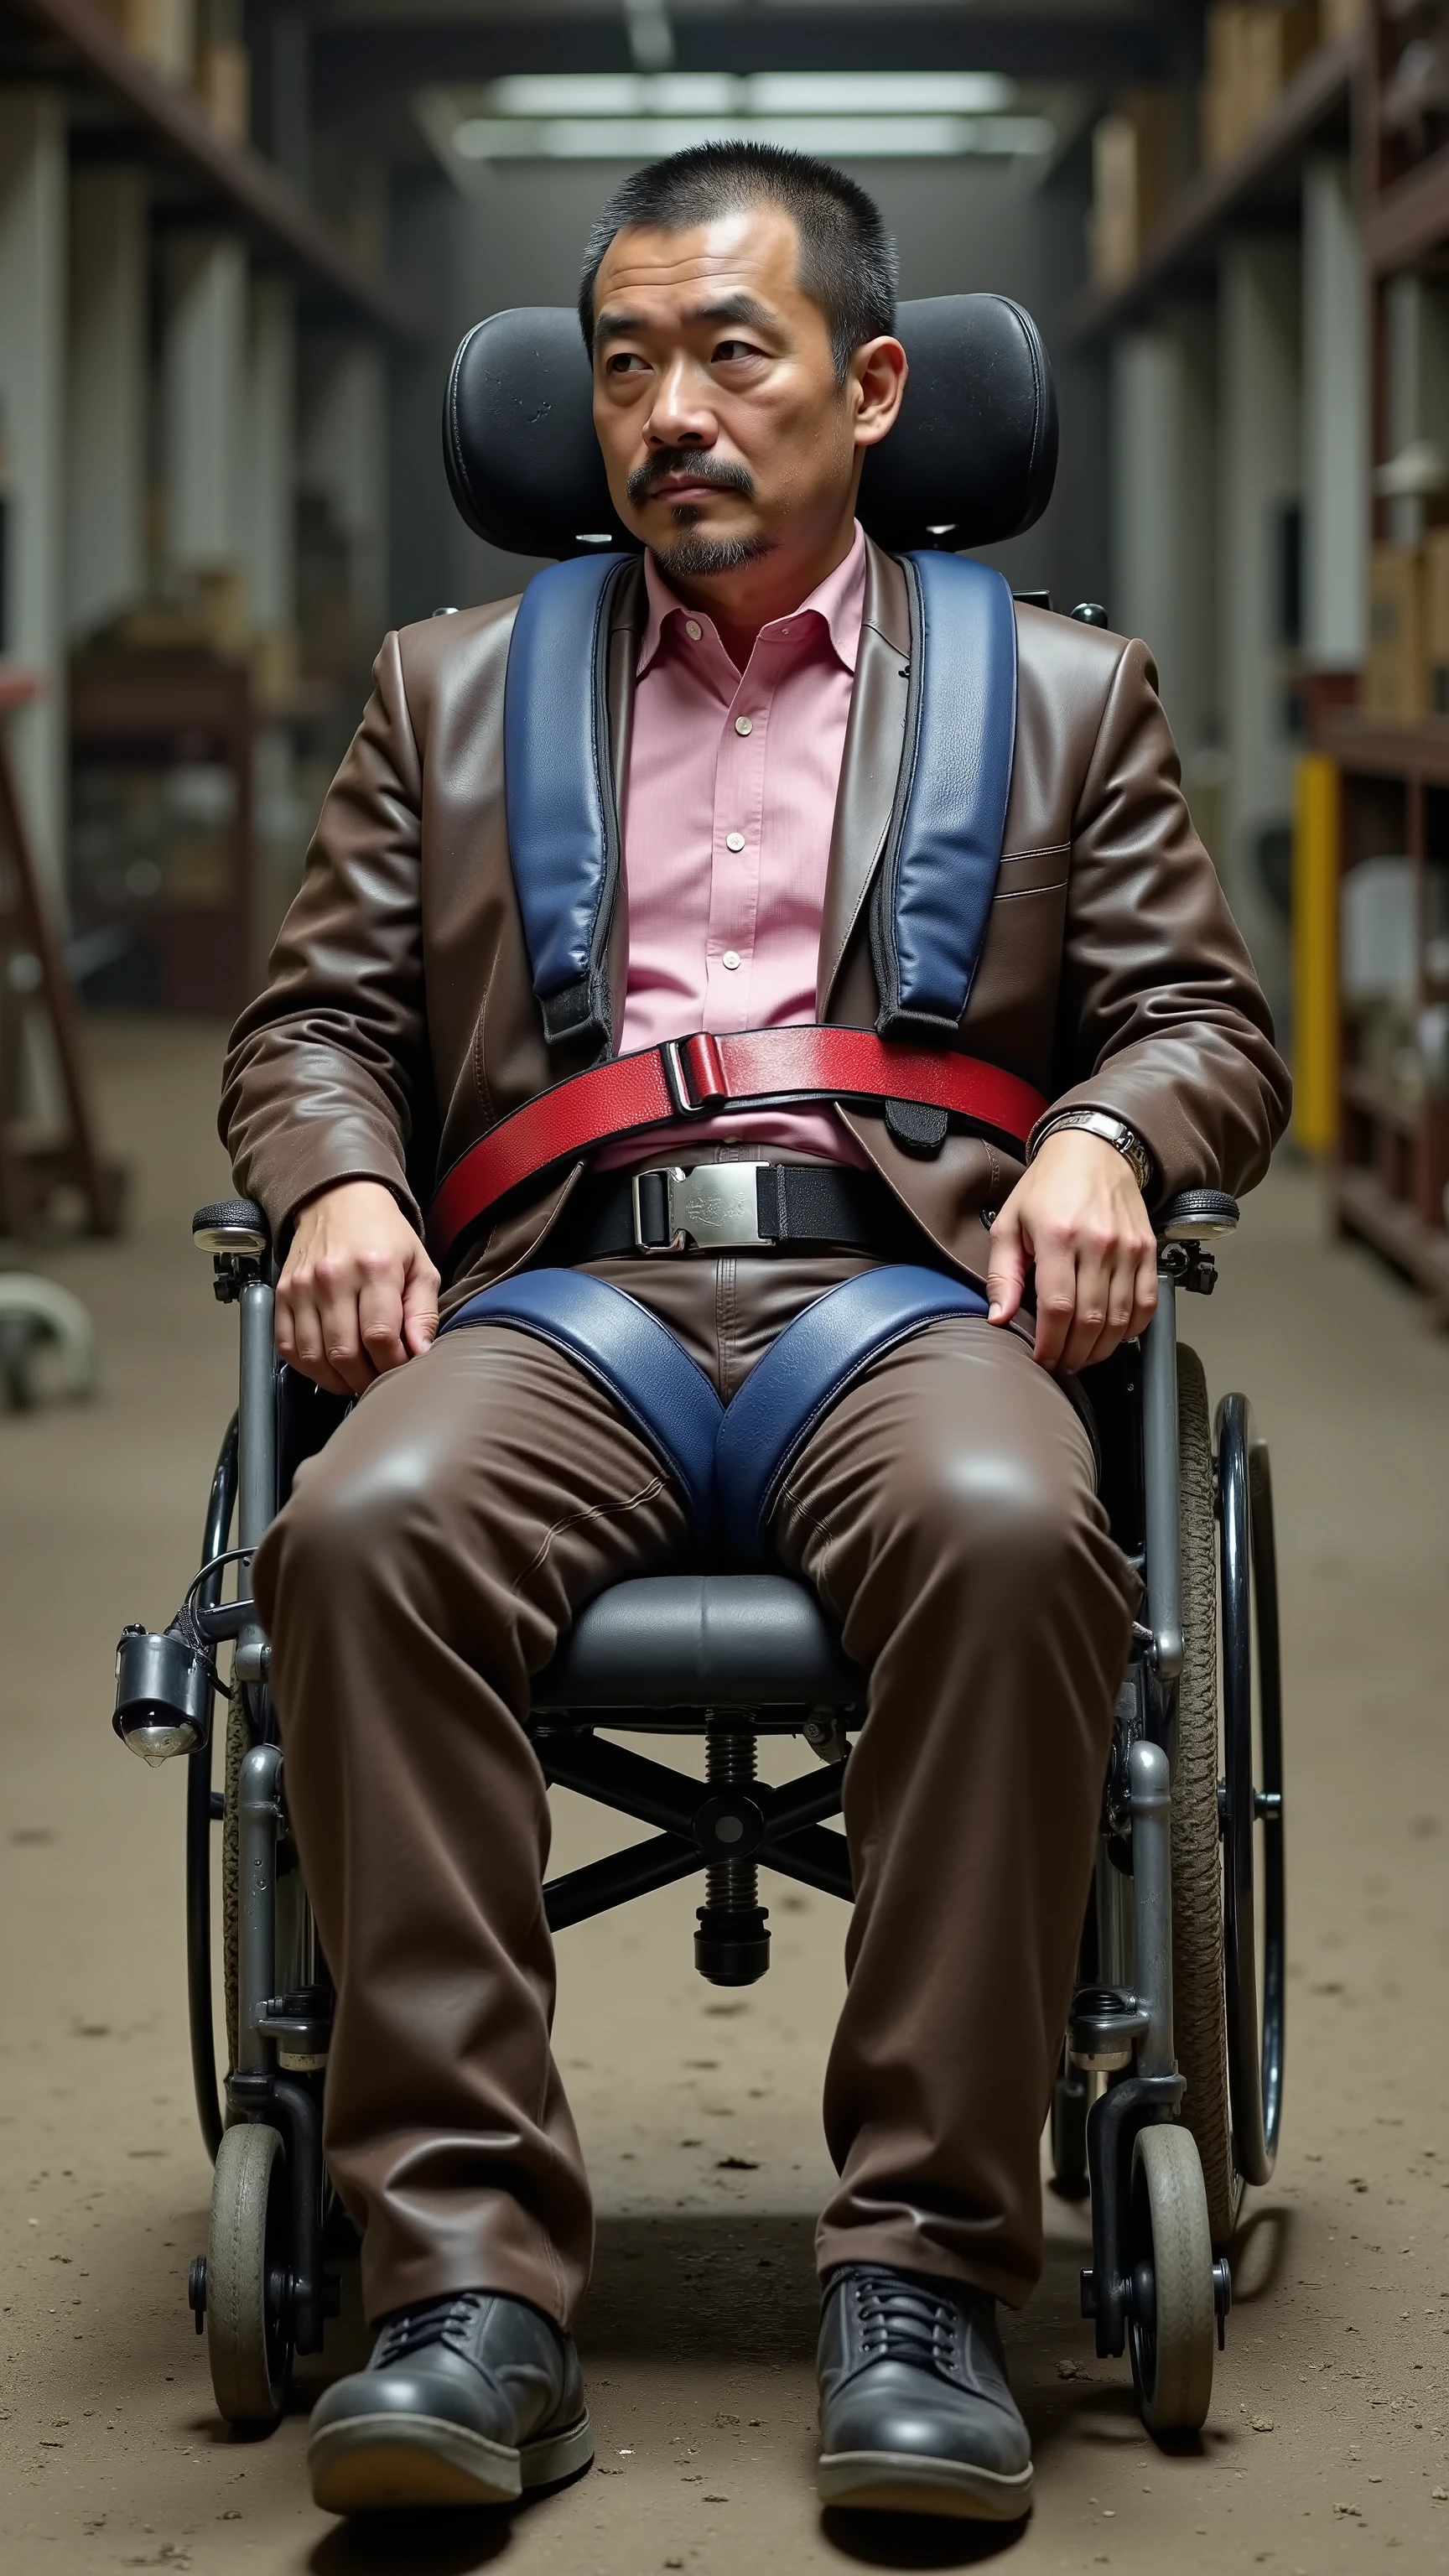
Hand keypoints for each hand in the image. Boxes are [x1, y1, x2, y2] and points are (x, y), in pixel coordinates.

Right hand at [275, 1180, 439, 1395]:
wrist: (338, 1200)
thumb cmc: (384, 1234)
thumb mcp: (419, 1265)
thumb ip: (423, 1312)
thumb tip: (420, 1353)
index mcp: (374, 1269)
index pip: (379, 1337)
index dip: (393, 1365)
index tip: (402, 1368)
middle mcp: (333, 1278)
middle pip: (344, 1353)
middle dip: (366, 1379)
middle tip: (380, 1380)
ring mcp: (302, 1287)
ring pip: (313, 1357)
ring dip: (337, 1380)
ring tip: (356, 1377)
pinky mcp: (282, 1294)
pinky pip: (287, 1347)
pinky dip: (308, 1367)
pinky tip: (328, 1366)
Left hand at [986, 1131, 1157, 1372]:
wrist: (1093, 1151)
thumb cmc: (1047, 1187)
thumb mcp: (1010, 1224)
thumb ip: (1003, 1274)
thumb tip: (998, 1317)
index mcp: (1057, 1236)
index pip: (1057, 1308)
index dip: (1050, 1343)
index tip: (1042, 1357)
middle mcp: (1097, 1243)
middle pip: (1090, 1319)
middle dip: (1074, 1353)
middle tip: (1062, 1363)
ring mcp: (1128, 1248)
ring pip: (1121, 1318)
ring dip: (1101, 1347)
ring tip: (1083, 1355)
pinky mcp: (1148, 1250)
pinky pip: (1147, 1302)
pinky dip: (1133, 1328)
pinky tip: (1114, 1337)